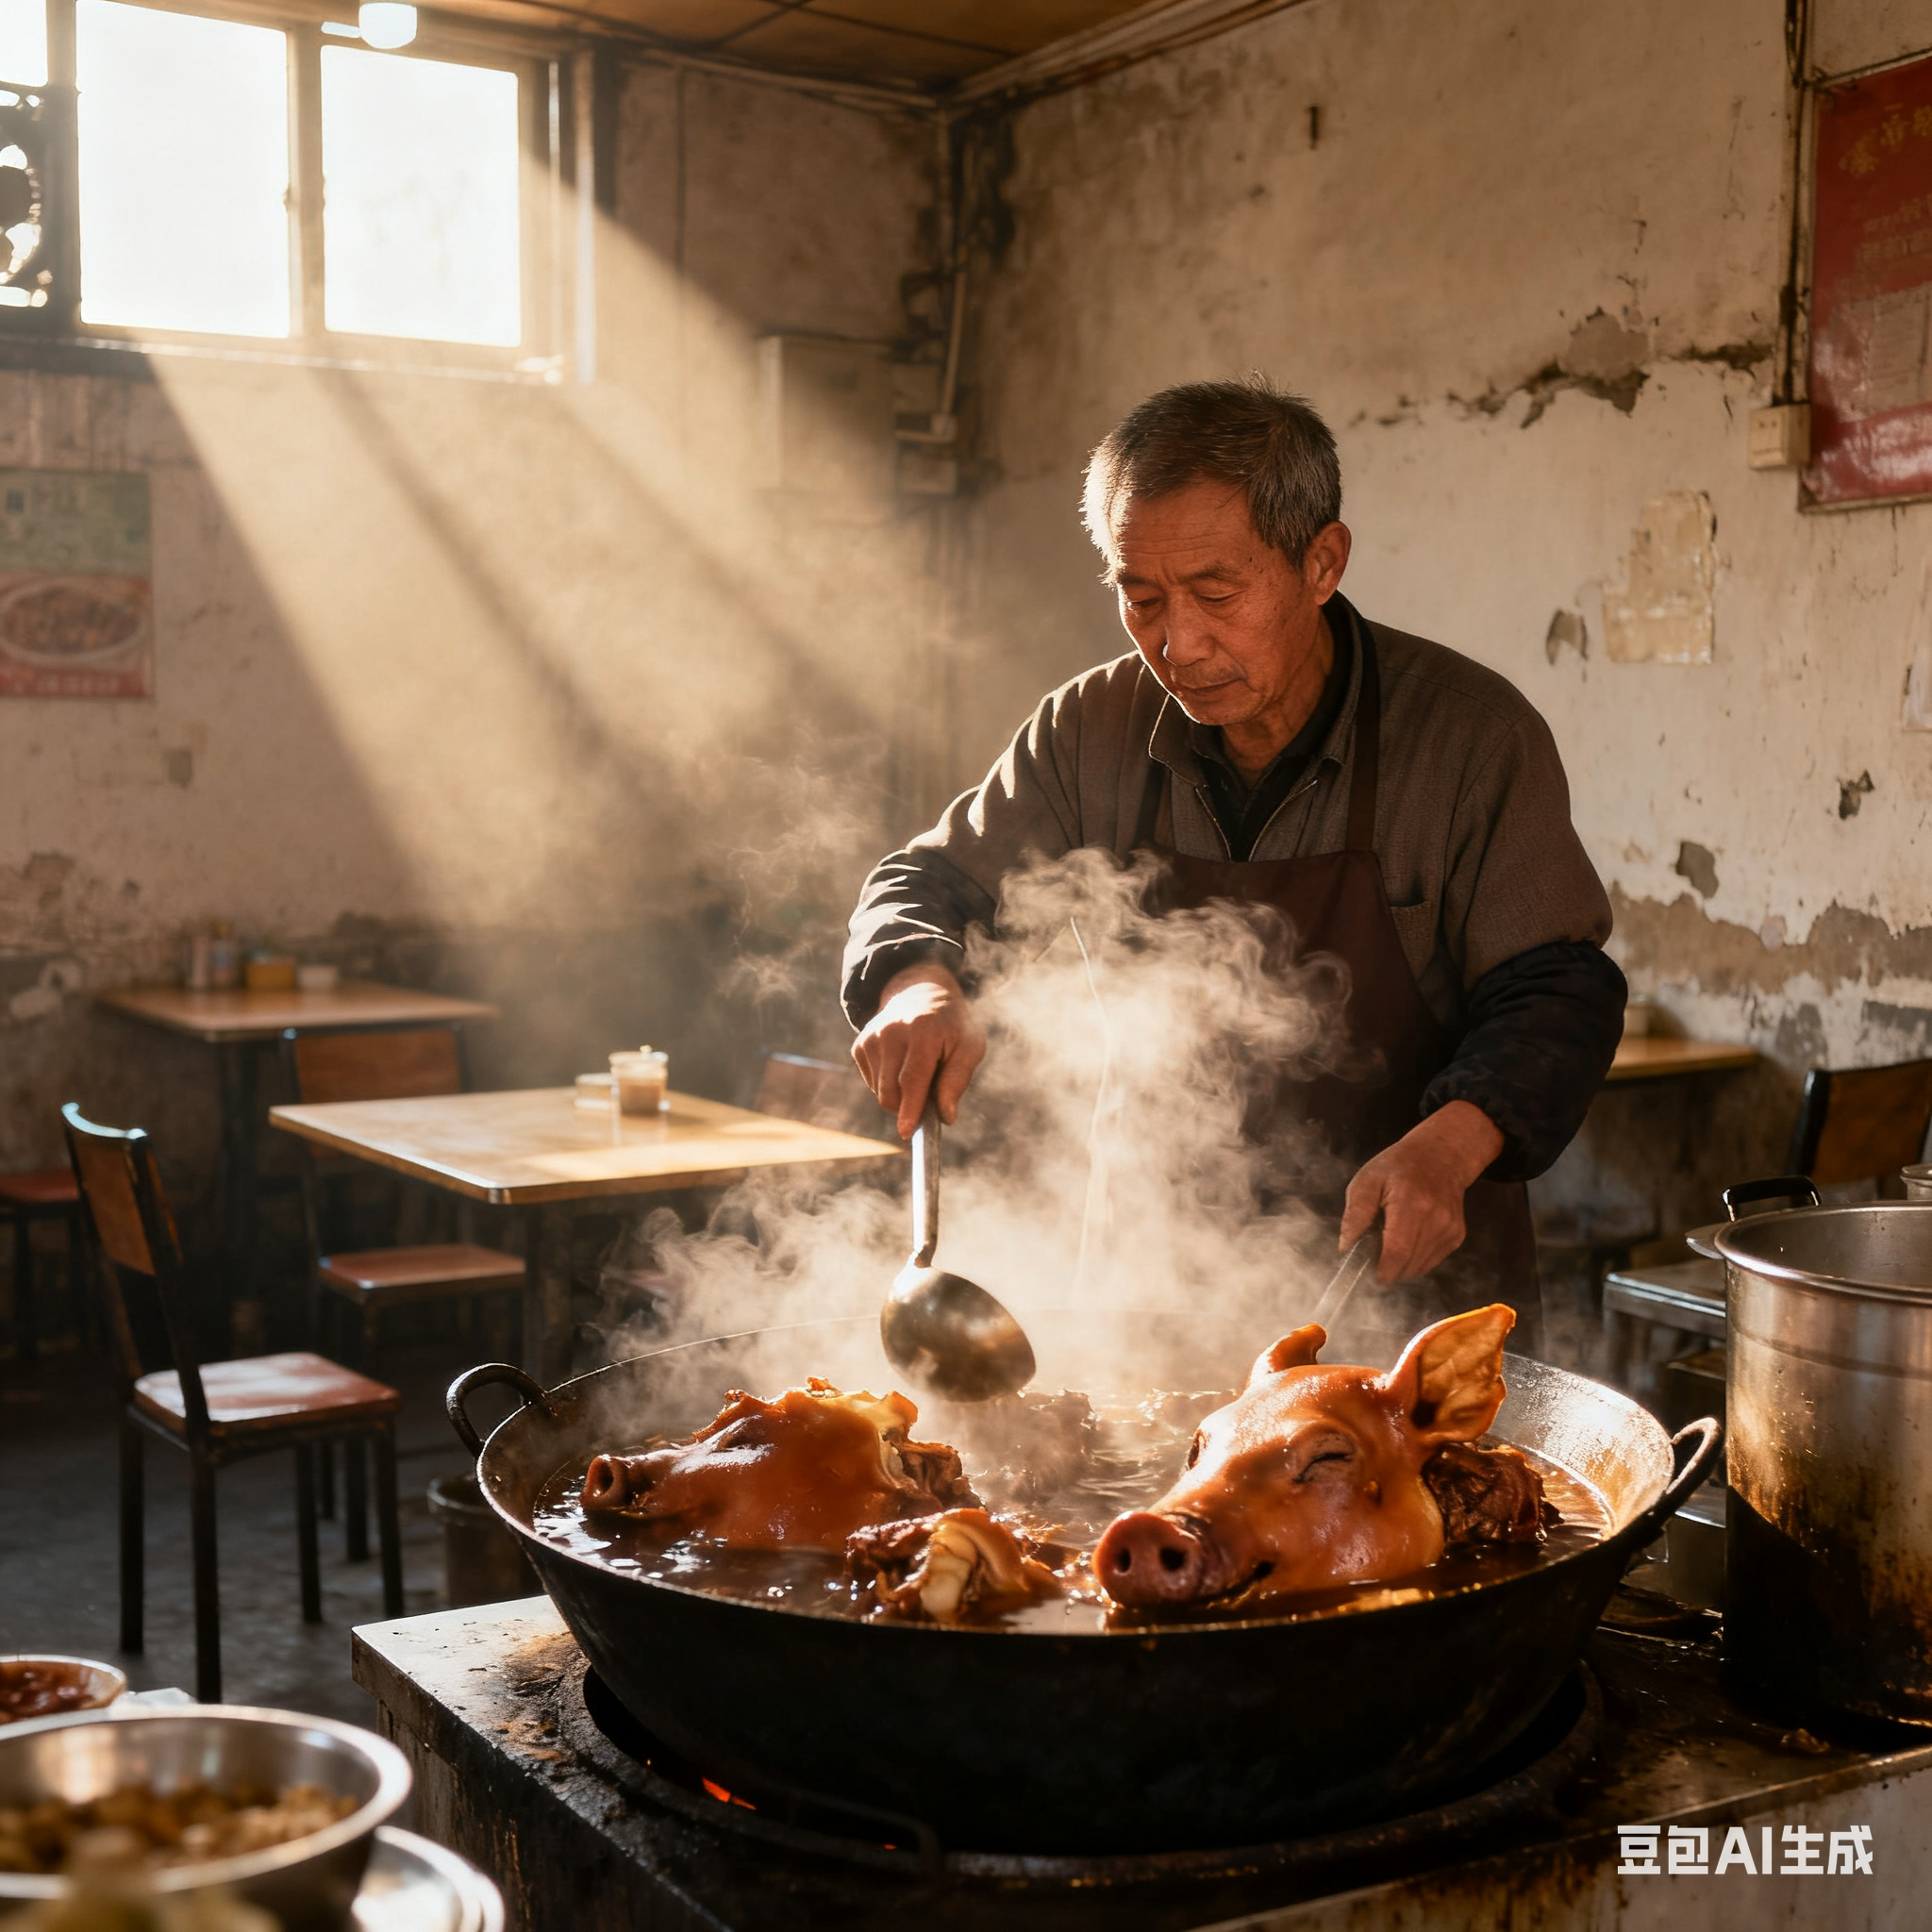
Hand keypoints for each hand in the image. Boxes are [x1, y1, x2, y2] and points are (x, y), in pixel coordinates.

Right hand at [851, 963, 986, 1139]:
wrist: (921, 993)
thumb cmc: (952, 1026)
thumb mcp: (970, 1046)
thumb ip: (958, 1080)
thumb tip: (945, 1116)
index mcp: (923, 1030)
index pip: (913, 1078)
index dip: (911, 1108)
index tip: (907, 1131)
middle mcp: (892, 1032)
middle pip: (891, 1092)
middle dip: (909, 1106)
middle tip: (930, 1095)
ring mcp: (872, 1037)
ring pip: (880, 1091)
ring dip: (900, 1095)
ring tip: (918, 1070)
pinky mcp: (860, 1044)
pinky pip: (873, 1083)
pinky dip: (888, 1083)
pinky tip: (901, 1063)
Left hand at [1338, 1101, 1505, 1281]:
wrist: (1442, 1156)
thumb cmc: (1398, 1167)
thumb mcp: (1367, 1180)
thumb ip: (1355, 1214)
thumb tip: (1346, 1247)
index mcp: (1411, 1203)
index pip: (1398, 1251)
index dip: (1382, 1271)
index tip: (1367, 1274)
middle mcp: (1436, 1219)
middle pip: (1409, 1265)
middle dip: (1387, 1269)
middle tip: (1373, 1254)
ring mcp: (1450, 1229)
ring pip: (1420, 1267)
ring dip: (1401, 1265)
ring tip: (1390, 1241)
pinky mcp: (1457, 1237)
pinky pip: (1431, 1262)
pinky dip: (1415, 1259)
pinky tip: (1407, 1239)